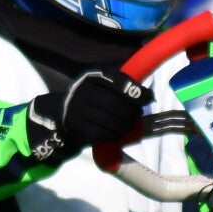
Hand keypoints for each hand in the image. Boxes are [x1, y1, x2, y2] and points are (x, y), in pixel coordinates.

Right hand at [26, 68, 146, 159]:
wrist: (62, 111)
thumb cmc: (92, 98)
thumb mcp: (104, 86)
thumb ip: (124, 88)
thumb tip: (150, 96)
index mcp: (93, 76)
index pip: (119, 82)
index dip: (136, 91)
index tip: (148, 98)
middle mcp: (82, 90)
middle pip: (114, 103)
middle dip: (131, 112)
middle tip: (137, 116)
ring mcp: (76, 108)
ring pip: (108, 120)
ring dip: (124, 125)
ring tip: (129, 125)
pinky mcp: (75, 125)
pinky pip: (100, 133)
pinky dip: (114, 135)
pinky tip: (119, 133)